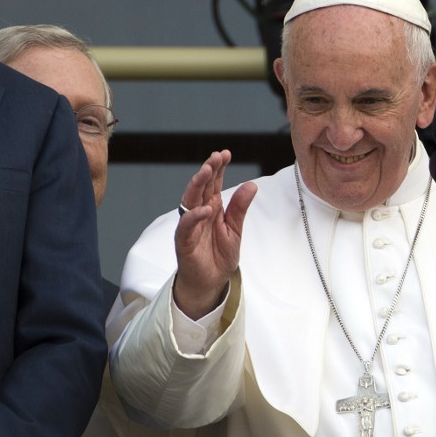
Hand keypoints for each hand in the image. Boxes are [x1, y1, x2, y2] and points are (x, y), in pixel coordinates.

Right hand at [172, 150, 256, 319]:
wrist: (211, 282)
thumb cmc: (219, 255)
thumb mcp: (235, 229)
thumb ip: (240, 208)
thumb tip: (252, 184)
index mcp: (212, 207)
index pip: (214, 183)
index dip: (219, 168)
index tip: (226, 153)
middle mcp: (199, 212)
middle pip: (201, 186)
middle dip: (208, 170)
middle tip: (216, 156)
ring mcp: (190, 225)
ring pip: (190, 199)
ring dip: (197, 184)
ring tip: (207, 171)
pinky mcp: (184, 240)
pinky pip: (187, 225)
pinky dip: (195, 216)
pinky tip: (206, 208)